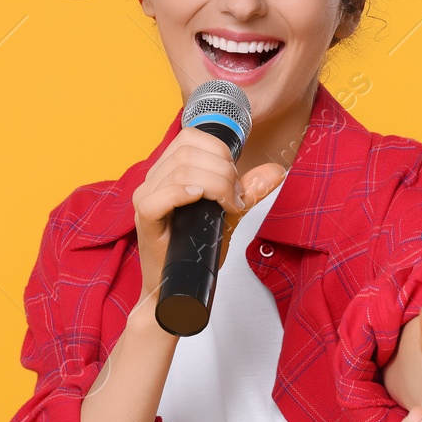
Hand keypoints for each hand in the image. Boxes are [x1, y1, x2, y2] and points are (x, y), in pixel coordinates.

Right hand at [132, 128, 286, 303]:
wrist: (179, 284)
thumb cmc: (196, 248)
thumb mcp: (228, 213)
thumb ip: (249, 190)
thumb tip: (276, 169)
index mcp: (170, 169)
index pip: (190, 137)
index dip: (219, 151)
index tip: (235, 179)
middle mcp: (154, 179)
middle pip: (187, 153)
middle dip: (222, 171)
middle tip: (235, 197)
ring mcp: (146, 198)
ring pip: (177, 172)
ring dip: (212, 184)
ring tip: (225, 205)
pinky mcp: (144, 220)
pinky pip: (156, 198)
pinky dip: (179, 194)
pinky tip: (198, 198)